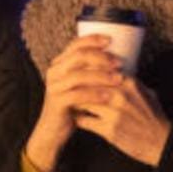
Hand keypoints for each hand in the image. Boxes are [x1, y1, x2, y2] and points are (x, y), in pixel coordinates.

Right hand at [24, 35, 122, 171]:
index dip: (93, 40)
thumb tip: (118, 62)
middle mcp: (54, 71)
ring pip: (79, 75)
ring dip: (101, 75)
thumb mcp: (81, 86)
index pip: (76, 44)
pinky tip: (108, 96)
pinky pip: (77, 95)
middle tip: (119, 63)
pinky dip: (95, 94)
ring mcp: (54, 86)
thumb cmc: (72, 107)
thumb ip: (91, 72)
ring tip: (118, 79)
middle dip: (101, 57)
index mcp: (60, 64)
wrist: (53, 131)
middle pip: (78, 56)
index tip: (111, 40)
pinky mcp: (57, 102)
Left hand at [74, 76, 171, 166]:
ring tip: (69, 102)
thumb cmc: (153, 118)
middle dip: (77, 86)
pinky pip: (85, 120)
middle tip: (67, 87)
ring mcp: (114, 113)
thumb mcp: (146, 94)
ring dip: (75, 102)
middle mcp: (121, 96)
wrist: (162, 144)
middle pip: (88, 84)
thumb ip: (130, 81)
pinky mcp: (109, 130)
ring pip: (84, 101)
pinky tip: (76, 118)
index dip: (85, 71)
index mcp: (129, 83)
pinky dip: (78, 119)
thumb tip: (115, 71)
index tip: (76, 73)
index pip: (99, 70)